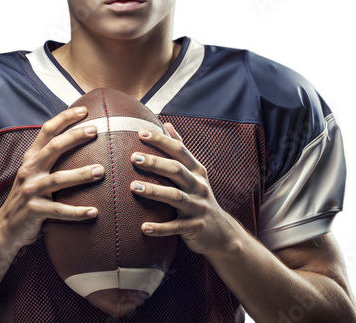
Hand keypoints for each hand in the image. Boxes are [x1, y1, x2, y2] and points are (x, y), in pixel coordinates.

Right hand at [0, 107, 103, 248]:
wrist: (4, 229)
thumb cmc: (28, 197)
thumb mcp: (35, 173)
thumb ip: (50, 158)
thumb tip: (78, 139)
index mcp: (31, 158)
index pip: (47, 131)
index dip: (64, 118)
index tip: (85, 110)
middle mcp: (29, 170)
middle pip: (53, 148)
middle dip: (74, 137)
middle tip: (95, 130)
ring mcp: (30, 190)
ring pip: (58, 179)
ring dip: (80, 174)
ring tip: (100, 171)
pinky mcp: (34, 211)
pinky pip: (59, 210)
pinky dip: (77, 212)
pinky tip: (94, 212)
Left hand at [129, 123, 238, 256]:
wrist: (221, 233)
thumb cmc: (199, 196)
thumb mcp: (194, 172)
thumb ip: (180, 149)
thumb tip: (167, 123)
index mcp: (196, 171)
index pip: (179, 150)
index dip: (161, 140)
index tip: (140, 133)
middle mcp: (199, 186)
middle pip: (177, 170)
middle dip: (155, 163)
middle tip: (133, 157)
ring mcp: (198, 207)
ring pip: (176, 197)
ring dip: (154, 191)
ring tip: (133, 187)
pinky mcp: (195, 227)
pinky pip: (176, 227)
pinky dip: (160, 228)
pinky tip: (143, 227)